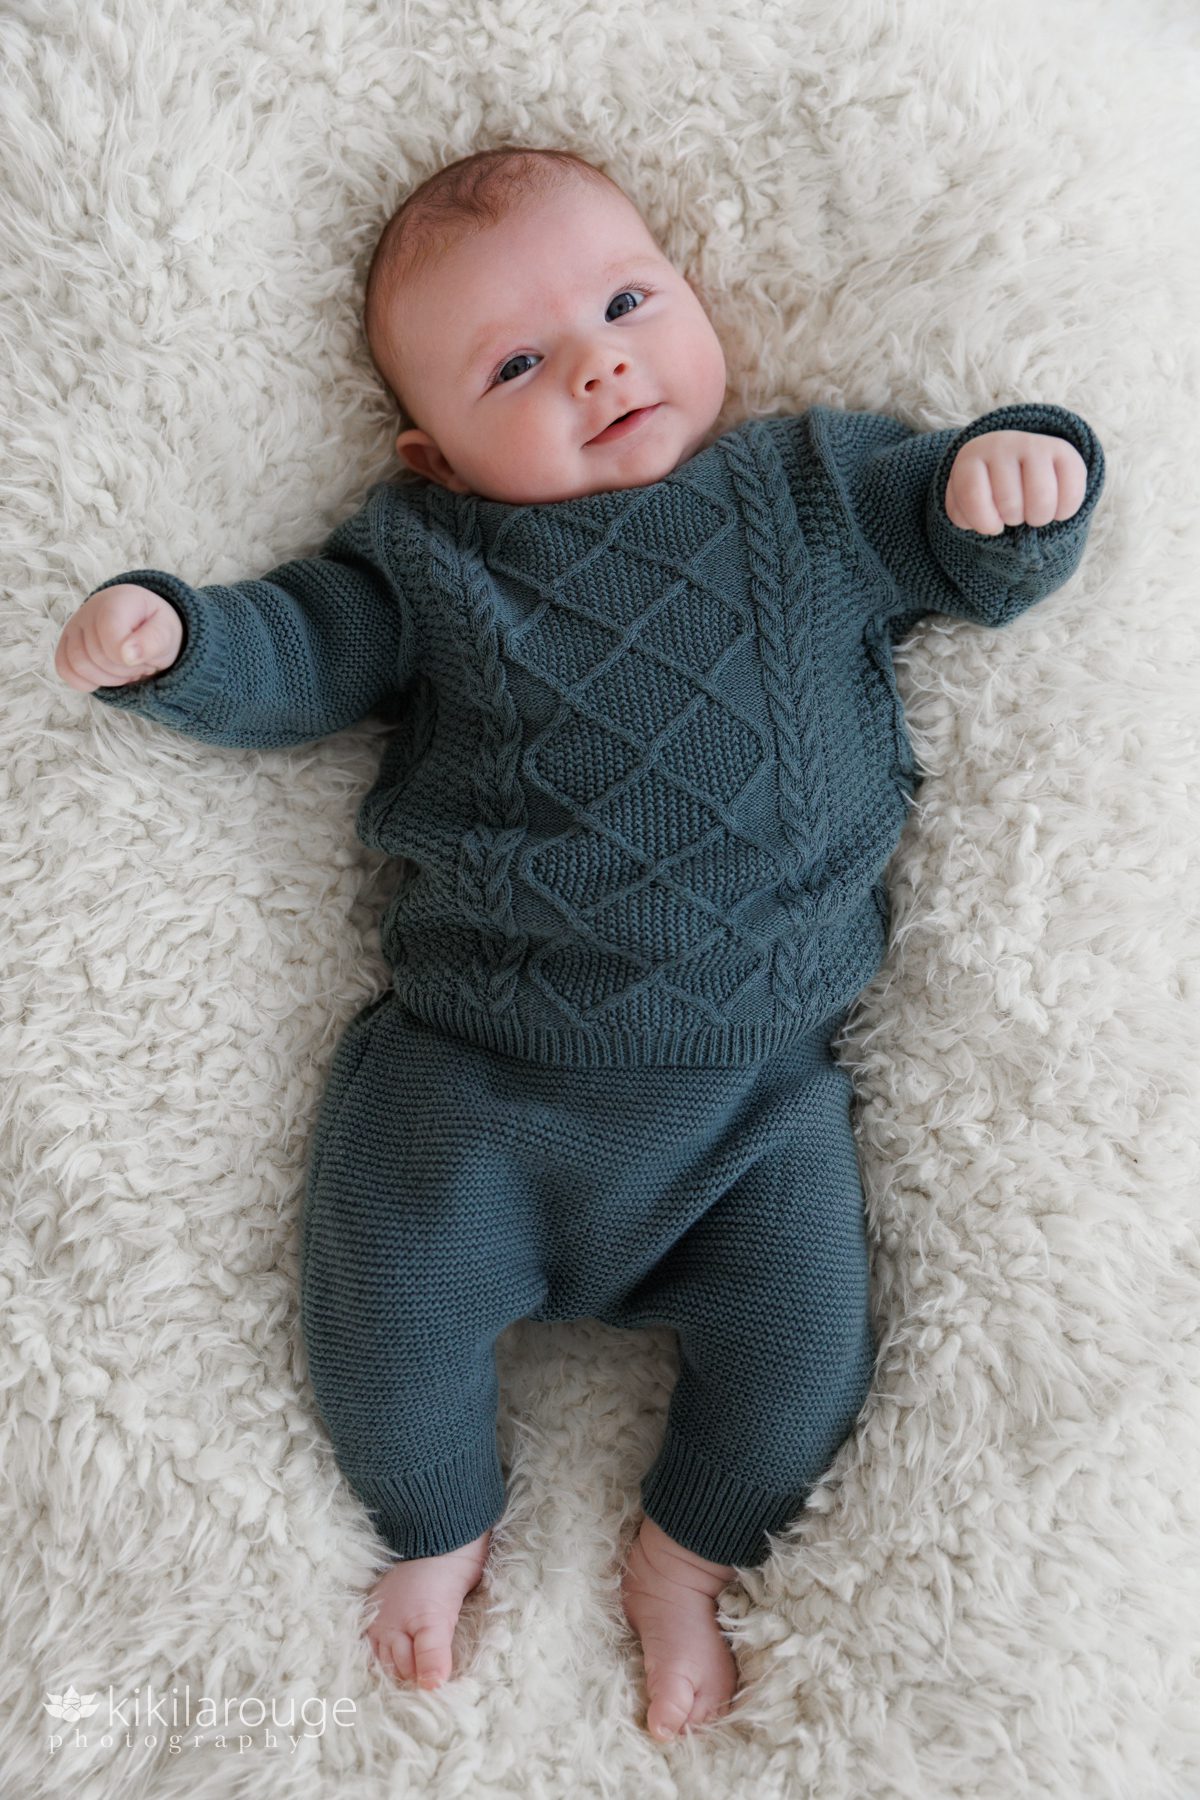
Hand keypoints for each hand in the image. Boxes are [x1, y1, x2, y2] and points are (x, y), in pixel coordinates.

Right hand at [54, 584, 183, 691]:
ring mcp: (73, 626)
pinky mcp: (65, 643)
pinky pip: (65, 670)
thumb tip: (128, 656)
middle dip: (123, 670)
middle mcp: (88, 610)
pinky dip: (86, 681)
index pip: (110, 636)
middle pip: (96, 656)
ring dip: (107, 678)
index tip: (142, 659)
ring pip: (79, 666)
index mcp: (117, 601)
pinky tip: (105, 674)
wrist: (142, 621)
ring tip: (124, 668)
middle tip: (138, 663)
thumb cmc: (155, 627)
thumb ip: (153, 641)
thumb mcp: (167, 632)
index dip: (126, 658)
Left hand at [945, 430, 1086, 535]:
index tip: (992, 524)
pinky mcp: (1064, 451)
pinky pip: (1071, 494)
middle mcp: (1003, 444)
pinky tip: (1056, 508)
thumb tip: (991, 525)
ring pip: (1041, 500)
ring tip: (1033, 512)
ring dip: (1038, 518)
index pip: (972, 496)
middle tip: (1014, 513)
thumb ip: (962, 514)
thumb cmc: (987, 487)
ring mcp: (1035, 444)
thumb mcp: (965, 499)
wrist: (1016, 459)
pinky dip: (1064, 512)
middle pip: (1010, 504)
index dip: (984, 522)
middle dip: (1013, 520)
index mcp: (972, 456)